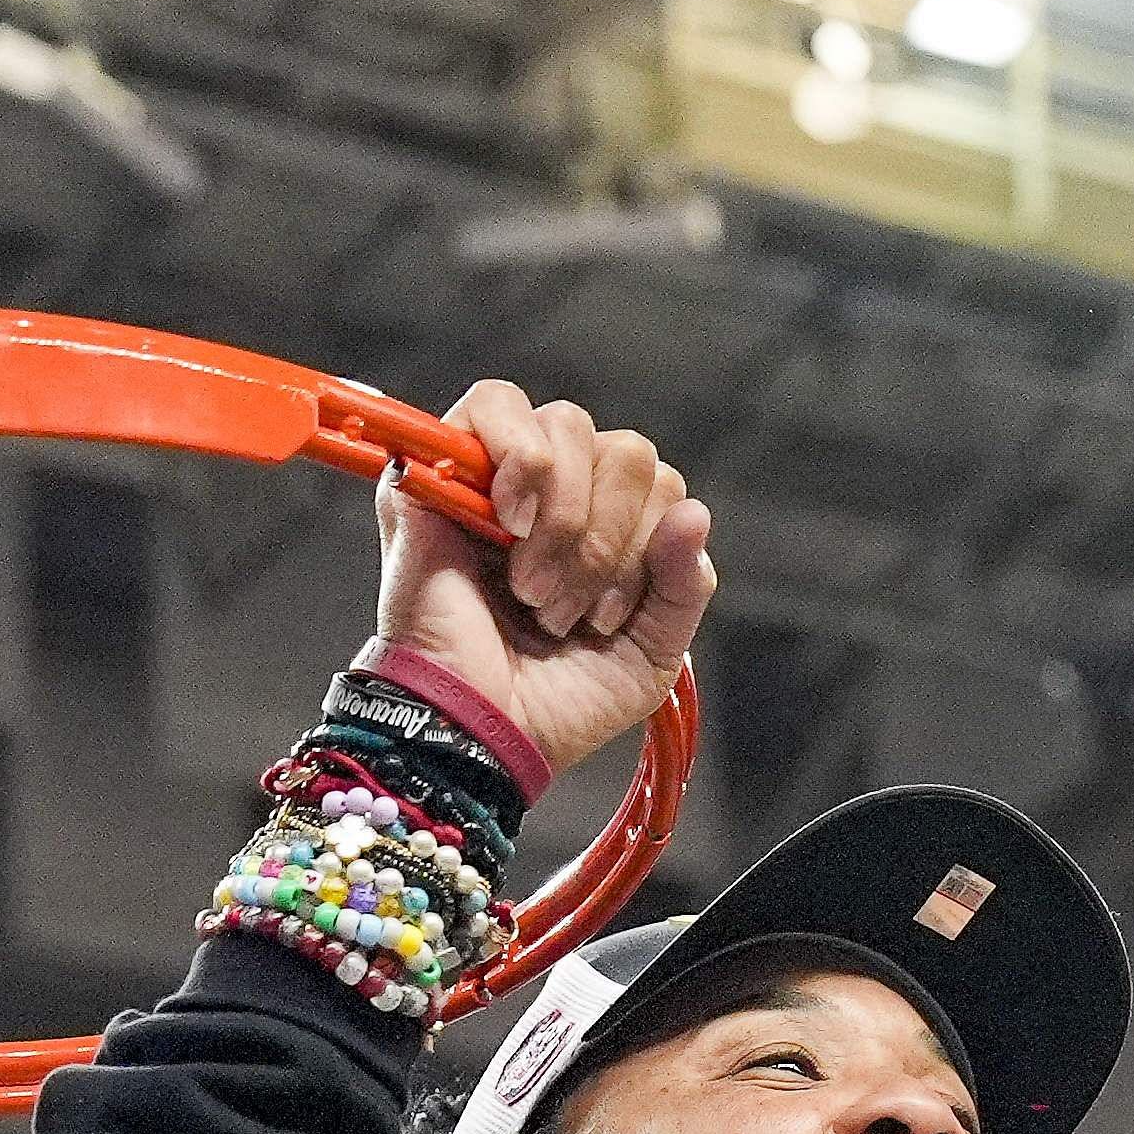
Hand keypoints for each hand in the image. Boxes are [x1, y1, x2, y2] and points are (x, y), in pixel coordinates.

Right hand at [374, 380, 716, 781]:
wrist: (476, 731)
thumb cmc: (553, 705)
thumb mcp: (650, 655)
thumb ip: (682, 586)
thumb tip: (695, 513)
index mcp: (603, 530)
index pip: (659, 484)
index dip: (644, 548)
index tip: (601, 620)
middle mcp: (555, 494)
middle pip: (626, 450)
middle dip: (606, 539)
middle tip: (559, 609)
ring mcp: (497, 475)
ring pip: (571, 424)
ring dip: (564, 516)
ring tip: (528, 583)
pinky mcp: (439, 467)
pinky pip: (496, 402)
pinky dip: (522, 462)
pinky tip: (509, 524)